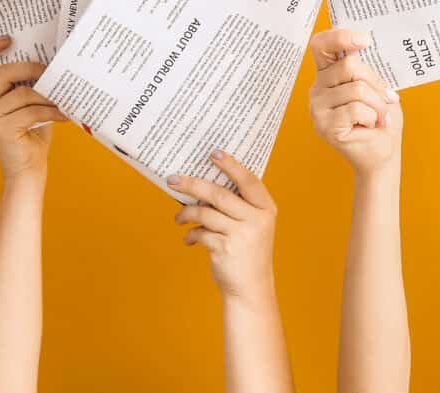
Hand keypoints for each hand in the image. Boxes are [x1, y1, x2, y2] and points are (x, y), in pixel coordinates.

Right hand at [0, 36, 65, 181]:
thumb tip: (53, 57)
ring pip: (23, 93)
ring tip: (65, 97)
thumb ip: (30, 82)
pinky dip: (52, 111)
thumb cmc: (32, 131)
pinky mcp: (1, 129)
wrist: (28, 168)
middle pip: (4, 72)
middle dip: (31, 68)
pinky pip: (32, 111)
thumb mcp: (30, 101)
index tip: (8, 37)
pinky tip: (66, 114)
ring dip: (48, 95)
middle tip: (52, 70)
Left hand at [170, 151, 278, 301]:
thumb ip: (239, 207)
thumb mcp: (254, 225)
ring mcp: (241, 235)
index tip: (214, 153)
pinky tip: (188, 238)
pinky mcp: (224, 249)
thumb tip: (204, 186)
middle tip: (173, 179)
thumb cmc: (249, 252)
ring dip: (186, 213)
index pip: (248, 181)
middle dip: (193, 185)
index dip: (231, 165)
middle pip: (220, 194)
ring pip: (205, 213)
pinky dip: (191, 234)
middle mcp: (256, 219)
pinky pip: (200, 233)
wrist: (251, 287)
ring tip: (178, 217)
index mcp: (266, 209)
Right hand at [308, 28, 401, 176]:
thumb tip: (365, 48)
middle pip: (349, 66)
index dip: (339, 37)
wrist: (383, 153)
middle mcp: (318, 89)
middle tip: (386, 100)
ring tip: (379, 117)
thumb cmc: (381, 118)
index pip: (321, 45)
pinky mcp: (324, 126)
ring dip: (378, 104)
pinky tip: (369, 126)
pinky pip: (356, 109)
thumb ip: (367, 71)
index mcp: (329, 74)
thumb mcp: (378, 87)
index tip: (364, 39)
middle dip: (375, 83)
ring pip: (356, 89)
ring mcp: (318, 108)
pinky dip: (372, 117)